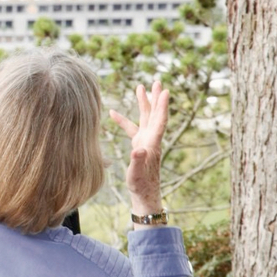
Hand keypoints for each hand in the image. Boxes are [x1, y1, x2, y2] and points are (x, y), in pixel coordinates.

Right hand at [109, 81, 168, 218]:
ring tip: (140, 88)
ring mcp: (145, 141)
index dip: (162, 106)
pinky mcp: (139, 145)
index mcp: (152, 144)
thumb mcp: (137, 174)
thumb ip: (137, 160)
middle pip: (154, 114)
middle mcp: (151, 139)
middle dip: (155, 98)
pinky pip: (131, 128)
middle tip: (156, 82)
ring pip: (145, 117)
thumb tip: (137, 149)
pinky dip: (123, 120)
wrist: (144, 194)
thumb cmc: (141, 185)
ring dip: (143, 103)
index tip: (164, 91)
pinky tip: (112, 113)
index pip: (159, 121)